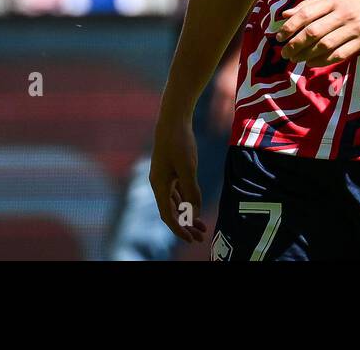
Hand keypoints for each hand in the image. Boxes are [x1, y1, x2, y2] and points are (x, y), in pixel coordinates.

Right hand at [148, 112, 206, 243]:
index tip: (191, 239)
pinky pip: (177, 192)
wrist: (173, 119)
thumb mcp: (188, 168)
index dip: (179, 229)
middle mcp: (159, 184)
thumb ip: (191, 190)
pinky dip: (186, 201)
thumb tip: (194, 212)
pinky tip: (195, 207)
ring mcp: (164, 177)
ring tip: (201, 226)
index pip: (168, 215)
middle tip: (200, 237)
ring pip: (175, 202)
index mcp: (159, 185)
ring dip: (187, 214)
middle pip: (171, 211)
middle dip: (185, 225)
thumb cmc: (179, 142)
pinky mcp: (170, 170)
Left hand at [275, 0, 359, 65]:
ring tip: (296, 59)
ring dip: (307, 55)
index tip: (279, 36)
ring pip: (325, 45)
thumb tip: (285, 14)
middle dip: (295, 44)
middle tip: (285, 52)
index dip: (289, 27)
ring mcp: (355, 28)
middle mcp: (343, 13)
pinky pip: (341, 54)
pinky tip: (313, 63)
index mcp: (334, 0)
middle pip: (313, 32)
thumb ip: (310, 3)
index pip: (306, 14)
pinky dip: (324, 61)